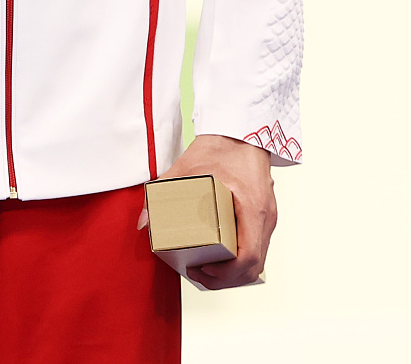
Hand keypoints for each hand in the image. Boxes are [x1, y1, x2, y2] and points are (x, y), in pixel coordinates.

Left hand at [159, 134, 275, 288]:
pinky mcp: (263, 215)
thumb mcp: (186, 169)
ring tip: (205, 271)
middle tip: (197, 274)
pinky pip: (256, 247)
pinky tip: (220, 259)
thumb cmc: (220, 147)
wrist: (242, 131)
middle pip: (254, 266)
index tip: (202, 269)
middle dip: (225, 279)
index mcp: (252, 208)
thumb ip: (161, 192)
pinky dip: (239, 260)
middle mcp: (265, 217)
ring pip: (258, 261)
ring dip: (233, 273)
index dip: (226, 273)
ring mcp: (267, 217)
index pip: (249, 257)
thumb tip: (143, 222)